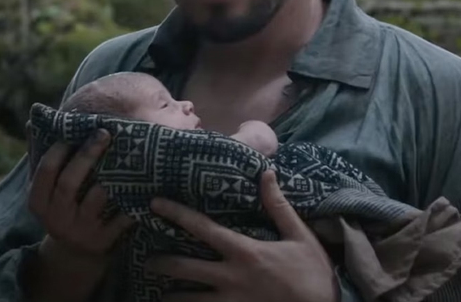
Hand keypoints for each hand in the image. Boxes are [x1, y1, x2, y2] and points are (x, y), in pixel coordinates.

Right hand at [28, 130, 133, 255]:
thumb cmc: (60, 206)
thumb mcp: (44, 189)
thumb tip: (31, 121)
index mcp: (38, 202)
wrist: (74, 253)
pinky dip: (131, 203)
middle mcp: (57, 217)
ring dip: (111, 176)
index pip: (46, 171)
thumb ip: (39, 157)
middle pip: (69, 182)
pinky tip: (143, 186)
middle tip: (104, 133)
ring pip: (96, 198)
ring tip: (126, 153)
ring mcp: (80, 230)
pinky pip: (120, 219)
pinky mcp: (103, 241)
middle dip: (87, 155)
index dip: (59, 149)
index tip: (76, 131)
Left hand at [145, 170, 339, 301]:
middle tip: (148, 260)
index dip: (176, 214)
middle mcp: (229, 277)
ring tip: (160, 293)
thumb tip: (266, 172)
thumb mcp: (299, 235)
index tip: (154, 204)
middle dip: (161, 263)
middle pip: (183, 268)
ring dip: (171, 296)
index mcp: (243, 251)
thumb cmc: (312, 274)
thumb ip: (278, 205)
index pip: (202, 228)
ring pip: (187, 300)